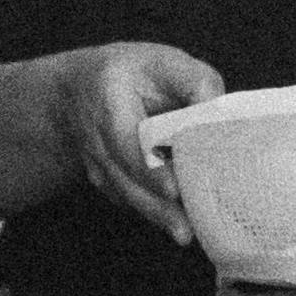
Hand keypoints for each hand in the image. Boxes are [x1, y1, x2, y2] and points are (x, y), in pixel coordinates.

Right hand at [49, 36, 223, 240]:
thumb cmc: (133, 73)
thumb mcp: (164, 62)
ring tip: (185, 233)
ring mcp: (95, 163)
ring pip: (125, 195)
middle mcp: (95, 137)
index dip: (149, 168)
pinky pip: (127, 199)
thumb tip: (216, 113)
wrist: (80, 89)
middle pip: (125, 178)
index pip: (126, 141)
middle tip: (185, 228)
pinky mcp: (103, 179)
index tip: (173, 189)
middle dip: (156, 205)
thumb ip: (196, 82)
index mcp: (108, 101)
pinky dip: (150, 212)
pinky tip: (175, 223)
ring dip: (155, 216)